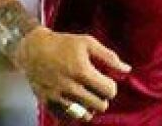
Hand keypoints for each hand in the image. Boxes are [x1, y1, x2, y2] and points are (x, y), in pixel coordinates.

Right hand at [12, 27, 131, 120]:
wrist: (33, 49)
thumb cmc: (63, 44)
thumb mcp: (88, 43)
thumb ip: (109, 57)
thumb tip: (127, 70)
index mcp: (82, 71)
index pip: (109, 91)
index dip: (111, 86)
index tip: (105, 80)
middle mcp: (71, 87)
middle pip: (100, 106)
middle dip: (102, 97)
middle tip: (96, 88)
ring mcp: (59, 98)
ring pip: (86, 115)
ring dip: (90, 107)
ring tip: (86, 95)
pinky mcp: (49, 104)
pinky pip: (69, 118)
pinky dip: (75, 112)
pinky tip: (75, 101)